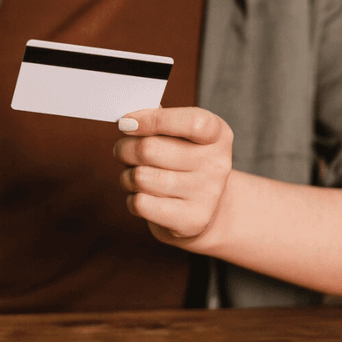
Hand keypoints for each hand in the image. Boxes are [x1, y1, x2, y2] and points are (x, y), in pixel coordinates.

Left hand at [112, 106, 233, 249]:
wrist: (204, 209)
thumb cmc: (183, 163)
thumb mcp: (180, 136)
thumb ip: (158, 122)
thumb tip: (128, 120)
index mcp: (218, 134)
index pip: (192, 122)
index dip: (153, 120)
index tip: (127, 122)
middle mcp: (217, 164)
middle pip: (149, 149)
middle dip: (125, 149)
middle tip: (123, 151)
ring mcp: (207, 194)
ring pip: (140, 177)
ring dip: (127, 176)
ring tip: (136, 176)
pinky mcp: (192, 221)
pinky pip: (141, 203)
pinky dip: (132, 199)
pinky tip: (144, 196)